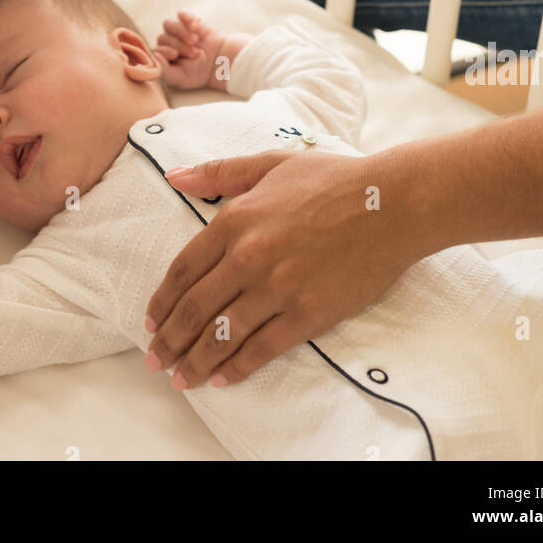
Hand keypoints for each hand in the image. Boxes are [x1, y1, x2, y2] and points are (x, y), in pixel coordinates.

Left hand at [144, 145, 426, 388]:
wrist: (390, 203)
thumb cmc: (333, 179)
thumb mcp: (270, 164)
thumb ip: (219, 173)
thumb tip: (174, 176)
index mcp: (235, 219)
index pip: (183, 270)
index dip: (162, 302)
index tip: (151, 323)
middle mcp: (248, 256)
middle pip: (195, 309)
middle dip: (170, 341)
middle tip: (156, 361)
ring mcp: (277, 288)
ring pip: (222, 335)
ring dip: (195, 362)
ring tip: (181, 378)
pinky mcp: (307, 314)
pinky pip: (261, 349)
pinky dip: (236, 368)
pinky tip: (222, 378)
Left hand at [153, 11, 224, 90]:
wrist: (220, 61)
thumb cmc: (198, 73)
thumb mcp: (182, 78)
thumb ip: (165, 71)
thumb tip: (154, 56)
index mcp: (163, 58)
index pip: (156, 50)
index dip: (164, 51)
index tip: (175, 54)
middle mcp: (167, 43)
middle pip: (162, 37)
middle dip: (178, 45)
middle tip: (194, 52)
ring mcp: (177, 31)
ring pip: (168, 24)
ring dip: (181, 31)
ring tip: (195, 40)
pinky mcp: (188, 21)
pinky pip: (182, 14)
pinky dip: (186, 17)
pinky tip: (195, 26)